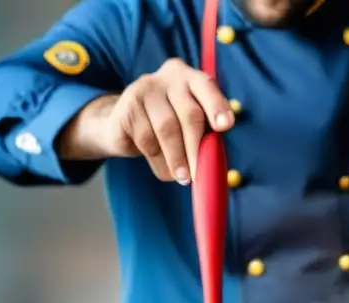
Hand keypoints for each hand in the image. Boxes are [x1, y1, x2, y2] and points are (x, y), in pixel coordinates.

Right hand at [59, 59, 233, 182]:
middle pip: (189, 114)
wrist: (123, 126)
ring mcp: (145, 90)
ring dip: (177, 160)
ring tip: (183, 178)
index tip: (225, 126)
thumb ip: (203, 133)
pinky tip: (162, 168)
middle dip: (196, 148)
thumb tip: (212, 160)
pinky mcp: (128, 108)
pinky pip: (147, 140)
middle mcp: (168, 78)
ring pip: (167, 130)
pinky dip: (158, 161)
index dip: (217, 106)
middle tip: (200, 174)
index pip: (207, 86)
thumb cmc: (166, 127)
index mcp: (190, 77)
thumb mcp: (187, 124)